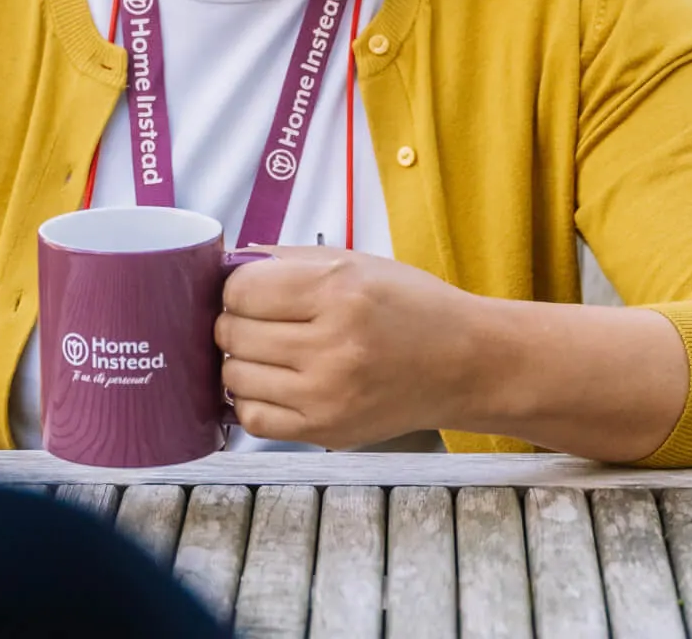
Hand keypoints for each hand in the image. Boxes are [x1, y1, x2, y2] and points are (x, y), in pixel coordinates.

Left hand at [216, 247, 479, 447]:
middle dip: (233, 322)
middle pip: (233, 333)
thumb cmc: (410, 306)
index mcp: (337, 291)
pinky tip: (270, 382)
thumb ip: (285, 260)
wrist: (467, 364)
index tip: (249, 291)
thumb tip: (224, 265)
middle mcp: (331, 345)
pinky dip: (250, 398)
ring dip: (239, 361)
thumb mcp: (353, 261)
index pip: (240, 291)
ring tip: (265, 351)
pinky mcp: (328, 430)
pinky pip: (254, 419)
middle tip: (255, 320)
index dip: (234, 288)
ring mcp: (328, 395)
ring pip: (235, 376)